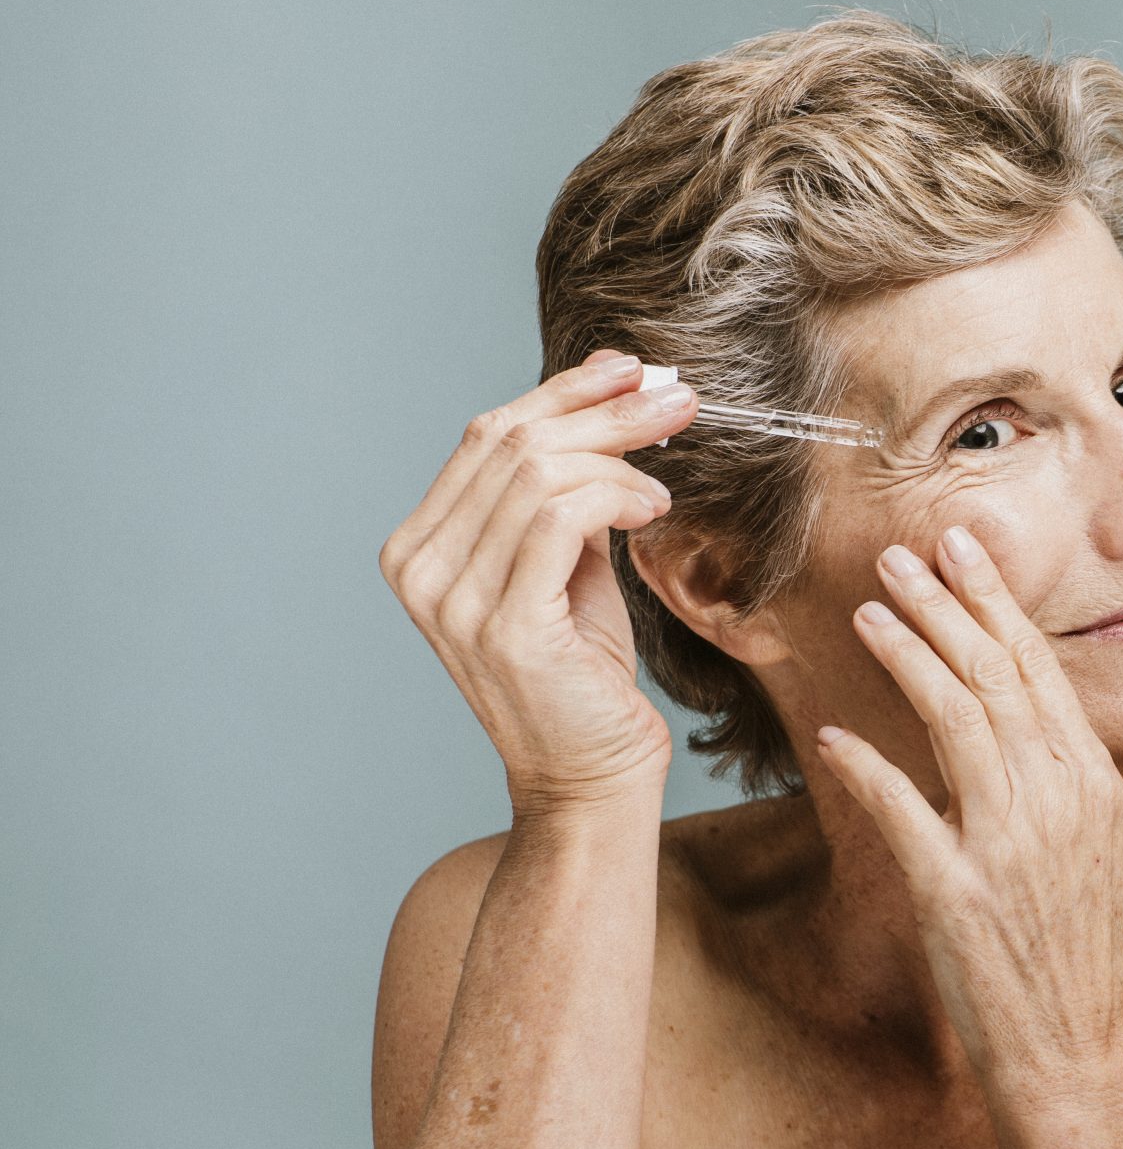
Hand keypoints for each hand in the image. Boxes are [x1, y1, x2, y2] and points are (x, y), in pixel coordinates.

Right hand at [379, 350, 698, 812]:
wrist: (590, 778)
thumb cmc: (585, 674)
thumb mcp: (566, 564)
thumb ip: (566, 493)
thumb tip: (610, 399)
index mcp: (420, 545)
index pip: (486, 434)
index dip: (563, 392)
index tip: (632, 370)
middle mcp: (419, 566)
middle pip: (511, 441)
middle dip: (604, 409)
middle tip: (678, 399)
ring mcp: (452, 598)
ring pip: (536, 472)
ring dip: (619, 456)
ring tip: (665, 482)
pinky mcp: (502, 625)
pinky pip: (558, 518)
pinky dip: (616, 497)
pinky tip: (653, 511)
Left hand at [810, 525, 1122, 1097]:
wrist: (1080, 1059)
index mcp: (1098, 786)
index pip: (1040, 672)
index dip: (997, 604)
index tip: (963, 552)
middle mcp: (1051, 802)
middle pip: (990, 679)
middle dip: (943, 606)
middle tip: (901, 550)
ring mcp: (1000, 845)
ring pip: (950, 725)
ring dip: (907, 660)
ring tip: (869, 610)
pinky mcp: (951, 891)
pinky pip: (902, 813)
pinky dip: (866, 771)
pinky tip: (832, 737)